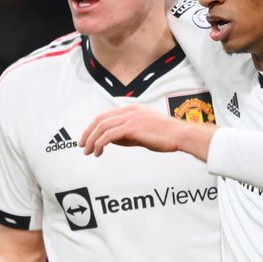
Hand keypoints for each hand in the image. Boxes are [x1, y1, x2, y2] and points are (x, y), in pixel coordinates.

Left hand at [79, 104, 216, 160]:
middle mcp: (129, 111)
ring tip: (88, 152)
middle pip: (100, 120)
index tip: (88, 137)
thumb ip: (127, 134)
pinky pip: (108, 136)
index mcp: (132, 109)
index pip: (106, 115)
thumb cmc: (166, 135)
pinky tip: (98, 152)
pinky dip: (100, 144)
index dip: (94, 126)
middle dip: (88, 133)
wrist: (180, 134)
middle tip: (82, 145)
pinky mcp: (132, 127)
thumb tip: (112, 141)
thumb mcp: (144, 131)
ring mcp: (130, 118)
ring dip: (92, 140)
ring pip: (102, 127)